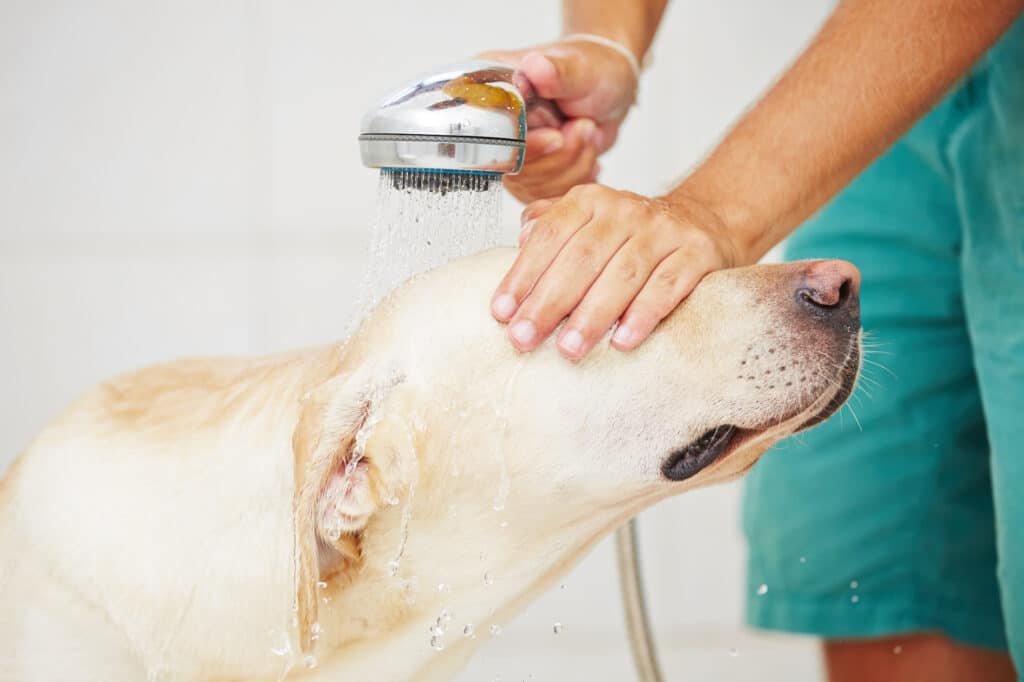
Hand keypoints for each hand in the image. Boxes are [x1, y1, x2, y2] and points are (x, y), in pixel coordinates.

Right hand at [481, 39, 637, 201]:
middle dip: (556, 155)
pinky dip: (576, 176)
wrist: (609, 88)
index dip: (523, 143)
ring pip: (529, 186)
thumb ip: (556, 71)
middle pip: (507, 167)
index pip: (483, 134)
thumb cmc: (591, 69)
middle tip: (584, 127)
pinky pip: (545, 194)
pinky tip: (586, 149)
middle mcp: (490, 124)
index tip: (555, 136)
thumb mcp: (578, 67)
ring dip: (571, 164)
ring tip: (588, 131)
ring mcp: (507, 152)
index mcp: (486, 90)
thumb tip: (536, 67)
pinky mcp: (526, 173)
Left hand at [490, 184, 739, 358]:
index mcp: (590, 201)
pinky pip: (668, 285)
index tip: (502, 312)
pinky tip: (623, 340)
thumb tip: (522, 240)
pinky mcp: (697, 252)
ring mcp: (663, 230)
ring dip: (592, 315)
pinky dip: (644, 314)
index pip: (550, 235)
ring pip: (623, 274)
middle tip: (524, 338)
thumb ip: (551, 226)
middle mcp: (625, 210)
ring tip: (568, 348)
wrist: (701, 222)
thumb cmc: (630, 236)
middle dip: (549, 302)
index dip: (523, 274)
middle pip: (582, 257)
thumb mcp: (587, 222)